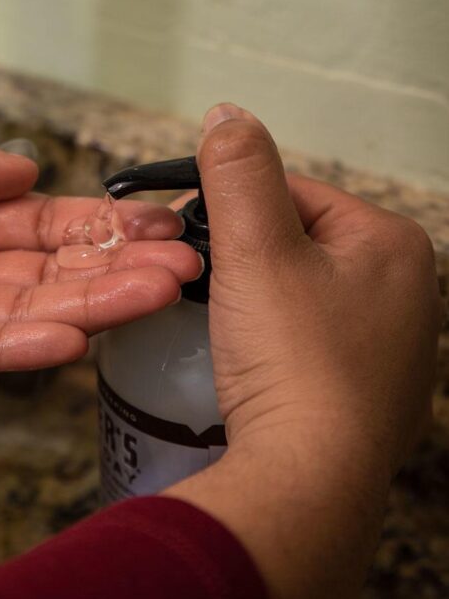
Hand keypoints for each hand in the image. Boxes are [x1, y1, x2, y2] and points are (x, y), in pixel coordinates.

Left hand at [0, 111, 199, 399]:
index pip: (40, 222)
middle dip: (117, 267)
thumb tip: (24, 171)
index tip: (158, 221)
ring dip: (91, 305)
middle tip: (184, 264)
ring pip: (23, 314)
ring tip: (157, 293)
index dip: (99, 223)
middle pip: (48, 272)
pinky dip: (21, 348)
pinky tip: (73, 337)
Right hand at [168, 103, 442, 598]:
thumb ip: (239, 170)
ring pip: (306, 297)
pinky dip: (282, 347)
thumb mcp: (254, 247)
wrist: (311, 486)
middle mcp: (412, 293)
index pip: (295, 194)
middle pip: (300, 246)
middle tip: (200, 286)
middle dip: (246, 259)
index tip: (186, 236)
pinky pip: (316, 347)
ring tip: (222, 328)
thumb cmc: (290, 359)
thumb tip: (228, 113)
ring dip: (260, 303)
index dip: (231, 208)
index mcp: (393, 244)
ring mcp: (398, 351)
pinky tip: (257, 368)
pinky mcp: (376, 398)